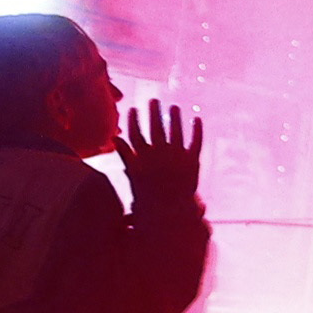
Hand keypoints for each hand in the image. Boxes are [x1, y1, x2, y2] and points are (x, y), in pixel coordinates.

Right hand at [115, 99, 204, 215]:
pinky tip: (197, 118)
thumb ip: (126, 155)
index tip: (134, 108)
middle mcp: (160, 153)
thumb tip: (114, 138)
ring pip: (176, 130)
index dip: (134, 120)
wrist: (170, 212)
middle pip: (156, 127)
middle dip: (154, 112)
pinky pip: (196, 141)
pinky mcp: (193, 161)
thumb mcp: (133, 176)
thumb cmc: (149, 196)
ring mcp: (177, 156)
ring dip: (174, 117)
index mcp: (144, 157)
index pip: (136, 133)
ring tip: (173, 107)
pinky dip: (197, 129)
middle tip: (154, 100)